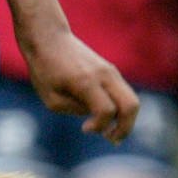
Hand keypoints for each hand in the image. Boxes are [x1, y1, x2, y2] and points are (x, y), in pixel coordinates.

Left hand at [20, 30, 139, 143]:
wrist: (49, 38)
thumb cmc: (45, 69)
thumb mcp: (51, 98)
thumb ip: (75, 109)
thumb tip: (95, 115)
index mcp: (85, 81)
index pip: (106, 111)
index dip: (99, 126)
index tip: (84, 129)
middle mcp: (103, 75)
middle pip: (131, 105)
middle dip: (125, 128)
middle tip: (112, 139)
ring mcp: (110, 71)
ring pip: (133, 100)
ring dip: (126, 120)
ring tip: (111, 133)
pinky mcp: (111, 71)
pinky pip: (125, 94)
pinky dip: (121, 109)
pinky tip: (107, 118)